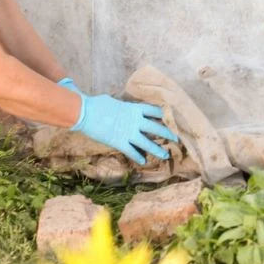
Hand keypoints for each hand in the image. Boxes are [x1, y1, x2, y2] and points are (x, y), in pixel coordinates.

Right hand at [57, 78, 177, 164]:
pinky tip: (143, 162)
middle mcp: (135, 121)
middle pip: (156, 128)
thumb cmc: (98, 104)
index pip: (154, 110)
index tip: (172, 118)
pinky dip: (138, 157)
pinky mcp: (119, 142)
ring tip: (165, 155)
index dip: (164, 114)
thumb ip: (122, 106)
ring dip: (157, 150)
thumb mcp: (114, 101)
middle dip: (167, 133)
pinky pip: (132, 151)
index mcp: (134, 108)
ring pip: (147, 143)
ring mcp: (128, 133)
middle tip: (177, 139)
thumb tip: (121, 106)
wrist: (86, 113)